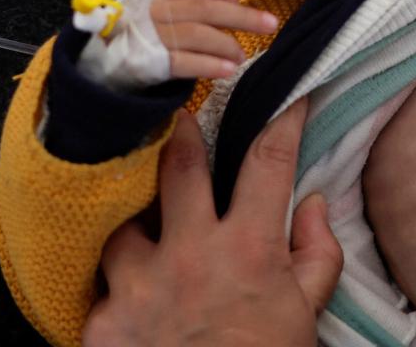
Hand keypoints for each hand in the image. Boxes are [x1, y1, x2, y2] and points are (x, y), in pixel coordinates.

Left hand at [84, 101, 341, 346]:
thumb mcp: (307, 314)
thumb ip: (316, 253)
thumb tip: (313, 203)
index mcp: (248, 249)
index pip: (268, 161)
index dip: (282, 119)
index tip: (289, 95)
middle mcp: (190, 254)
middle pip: (178, 165)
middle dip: (180, 129)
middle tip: (176, 110)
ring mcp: (138, 284)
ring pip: (123, 219)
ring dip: (134, 215)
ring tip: (139, 214)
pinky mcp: (100, 320)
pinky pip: (99, 281)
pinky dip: (112, 279)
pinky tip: (122, 282)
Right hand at [148, 0, 280, 79]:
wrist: (103, 55)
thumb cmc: (146, 28)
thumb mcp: (171, 7)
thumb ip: (202, 0)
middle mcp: (160, 10)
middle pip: (206, 9)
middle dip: (242, 16)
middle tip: (270, 23)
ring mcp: (154, 35)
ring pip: (197, 35)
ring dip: (226, 45)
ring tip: (243, 57)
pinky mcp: (151, 60)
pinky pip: (184, 62)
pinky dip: (208, 65)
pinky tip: (228, 70)